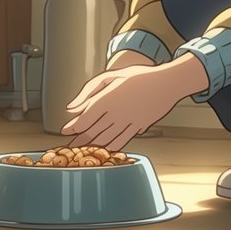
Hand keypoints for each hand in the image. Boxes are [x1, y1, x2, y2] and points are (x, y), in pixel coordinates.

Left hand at [61, 53, 208, 150]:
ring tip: (81, 152)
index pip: (84, 118)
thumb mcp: (110, 77)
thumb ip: (88, 92)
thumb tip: (71, 108)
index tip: (64, 131)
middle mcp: (116, 113)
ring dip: (92, 147)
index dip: (73, 127)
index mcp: (107, 99)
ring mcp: (128, 122)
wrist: (166, 83)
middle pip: (92, 131)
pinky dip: (110, 147)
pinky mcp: (138, 127)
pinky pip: (121, 141)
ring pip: (105, 139)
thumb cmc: (138, 76)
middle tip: (68, 148)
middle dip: (79, 140)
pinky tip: (103, 151)